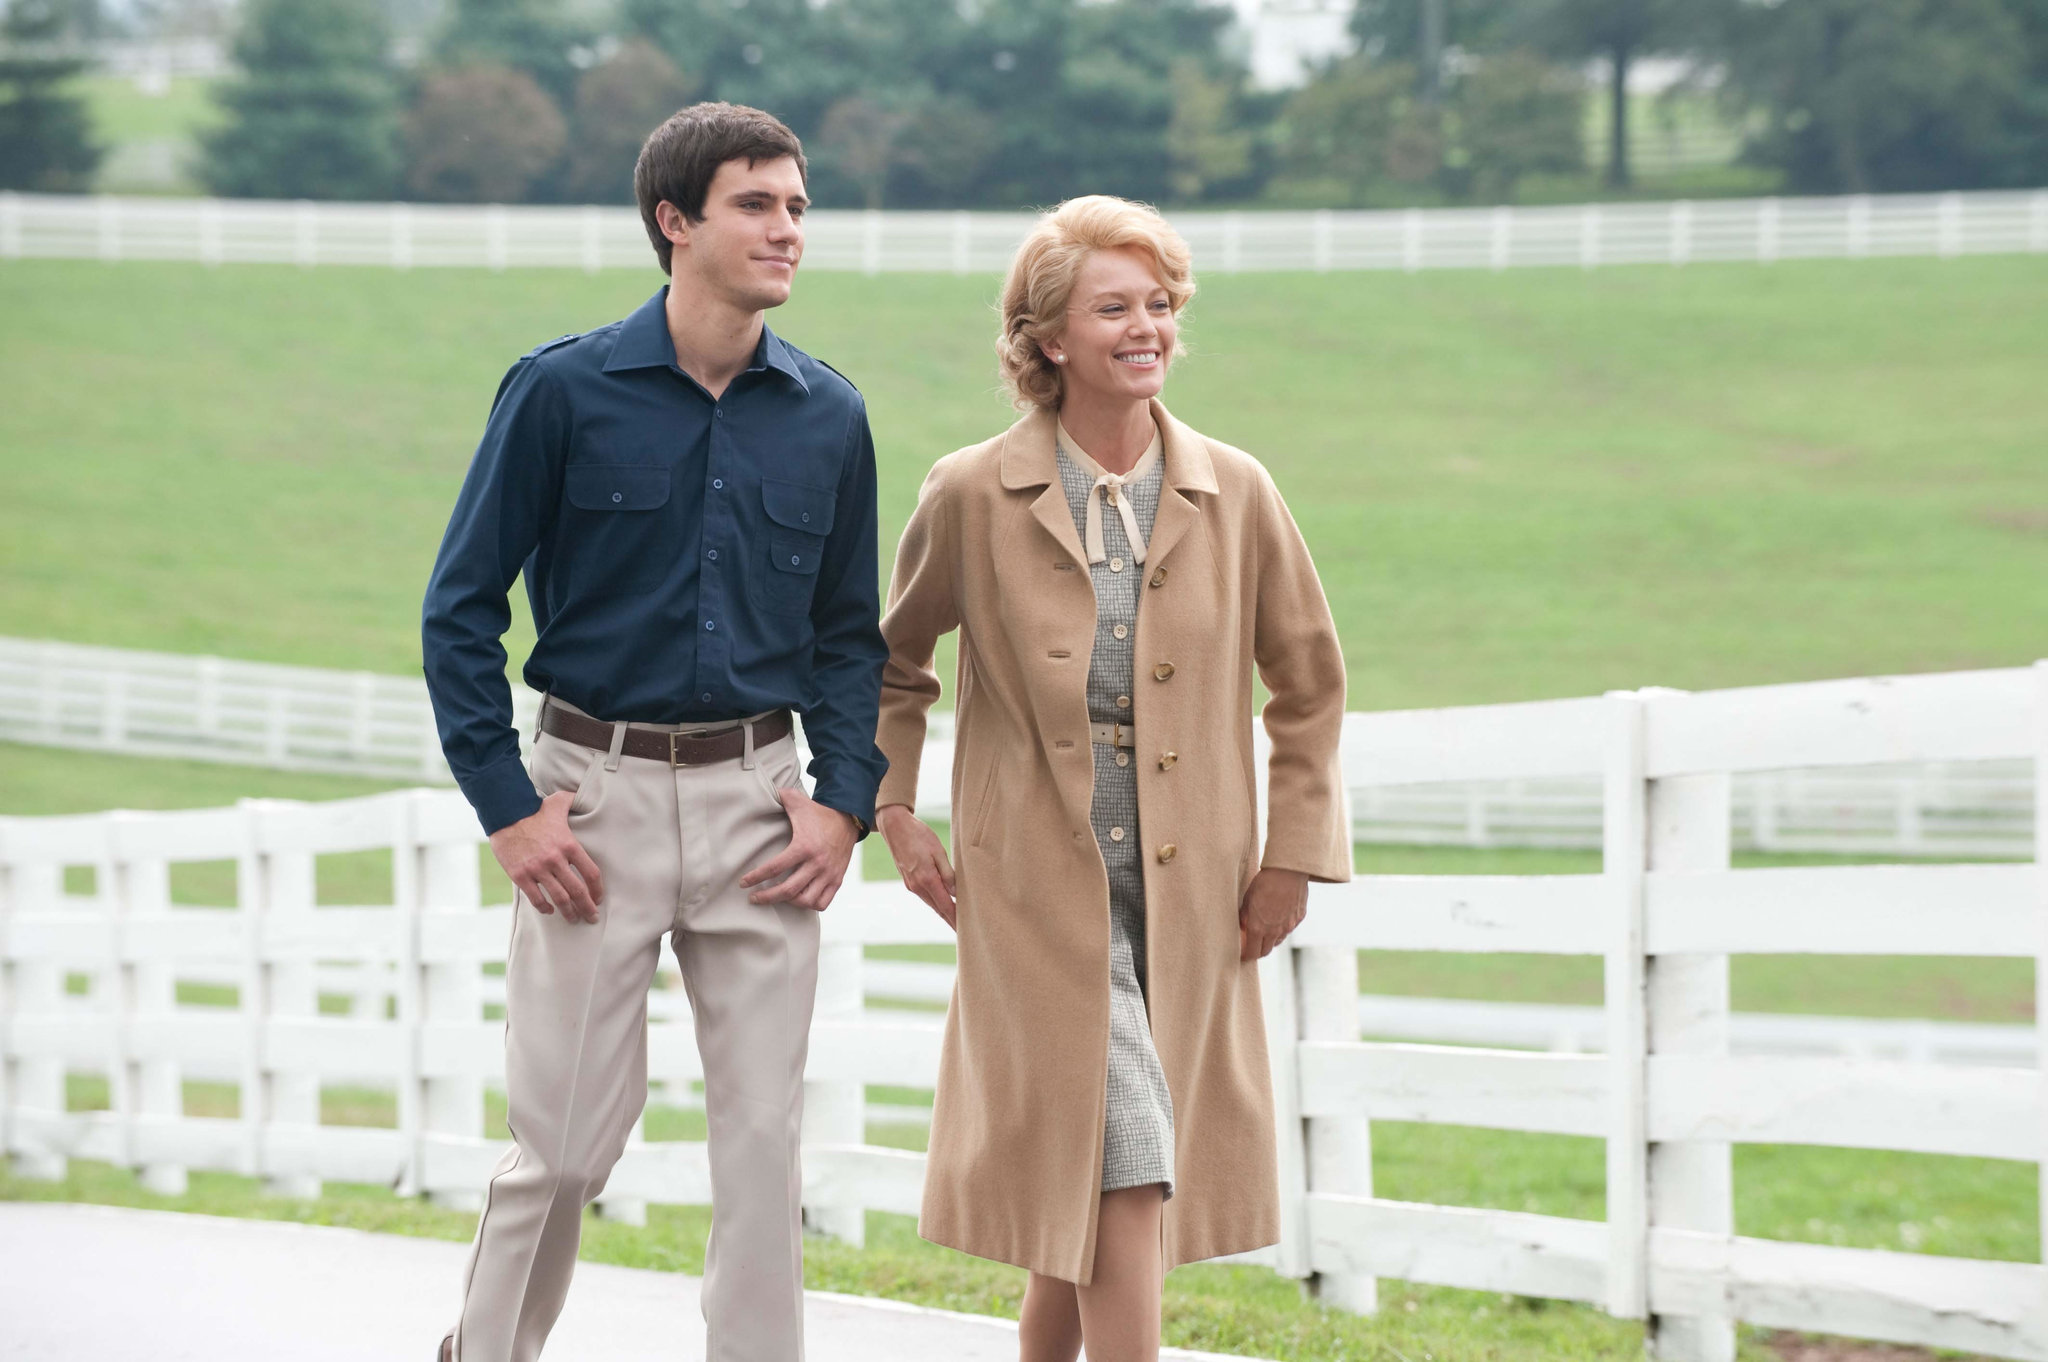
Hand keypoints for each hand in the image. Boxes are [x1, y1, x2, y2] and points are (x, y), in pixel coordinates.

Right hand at [490, 791, 605, 923]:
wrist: (505, 814)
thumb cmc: (534, 810)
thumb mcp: (559, 802)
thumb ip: (575, 802)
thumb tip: (588, 796)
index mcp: (569, 845)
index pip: (590, 873)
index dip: (597, 889)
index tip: (599, 898)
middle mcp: (555, 860)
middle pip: (577, 891)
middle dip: (587, 907)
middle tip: (592, 917)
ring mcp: (537, 869)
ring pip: (559, 898)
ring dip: (568, 912)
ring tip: (573, 918)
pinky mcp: (520, 875)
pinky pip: (536, 898)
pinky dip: (544, 908)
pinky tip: (549, 911)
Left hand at [740, 786, 857, 911]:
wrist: (849, 819)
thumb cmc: (819, 813)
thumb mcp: (799, 803)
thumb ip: (780, 797)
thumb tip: (763, 791)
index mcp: (803, 846)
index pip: (775, 868)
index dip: (756, 877)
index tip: (744, 883)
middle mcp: (816, 863)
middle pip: (788, 889)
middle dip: (767, 897)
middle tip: (754, 898)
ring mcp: (828, 874)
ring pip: (805, 900)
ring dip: (789, 902)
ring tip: (778, 897)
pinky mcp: (837, 880)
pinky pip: (823, 902)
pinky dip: (810, 905)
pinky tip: (799, 899)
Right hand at [877, 803, 955, 929]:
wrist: (894, 827)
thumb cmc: (919, 835)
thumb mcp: (938, 851)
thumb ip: (948, 873)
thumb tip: (956, 892)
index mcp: (927, 879)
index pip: (946, 906)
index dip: (956, 919)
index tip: (966, 931)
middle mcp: (917, 886)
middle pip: (939, 909)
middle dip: (951, 921)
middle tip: (965, 934)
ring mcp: (911, 885)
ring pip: (932, 903)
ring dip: (944, 913)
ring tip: (957, 922)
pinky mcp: (909, 881)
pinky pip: (926, 896)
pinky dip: (937, 903)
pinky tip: (944, 905)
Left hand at [1239, 867, 1307, 960]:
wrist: (1287, 872)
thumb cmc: (1264, 883)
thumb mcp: (1247, 899)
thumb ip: (1245, 916)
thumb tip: (1242, 926)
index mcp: (1258, 928)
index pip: (1252, 953)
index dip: (1246, 956)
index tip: (1242, 954)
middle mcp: (1274, 931)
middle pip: (1266, 951)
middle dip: (1258, 951)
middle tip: (1252, 946)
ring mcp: (1288, 926)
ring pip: (1278, 941)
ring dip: (1270, 939)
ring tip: (1264, 930)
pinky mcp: (1299, 918)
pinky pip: (1289, 928)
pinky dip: (1282, 927)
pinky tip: (1278, 916)